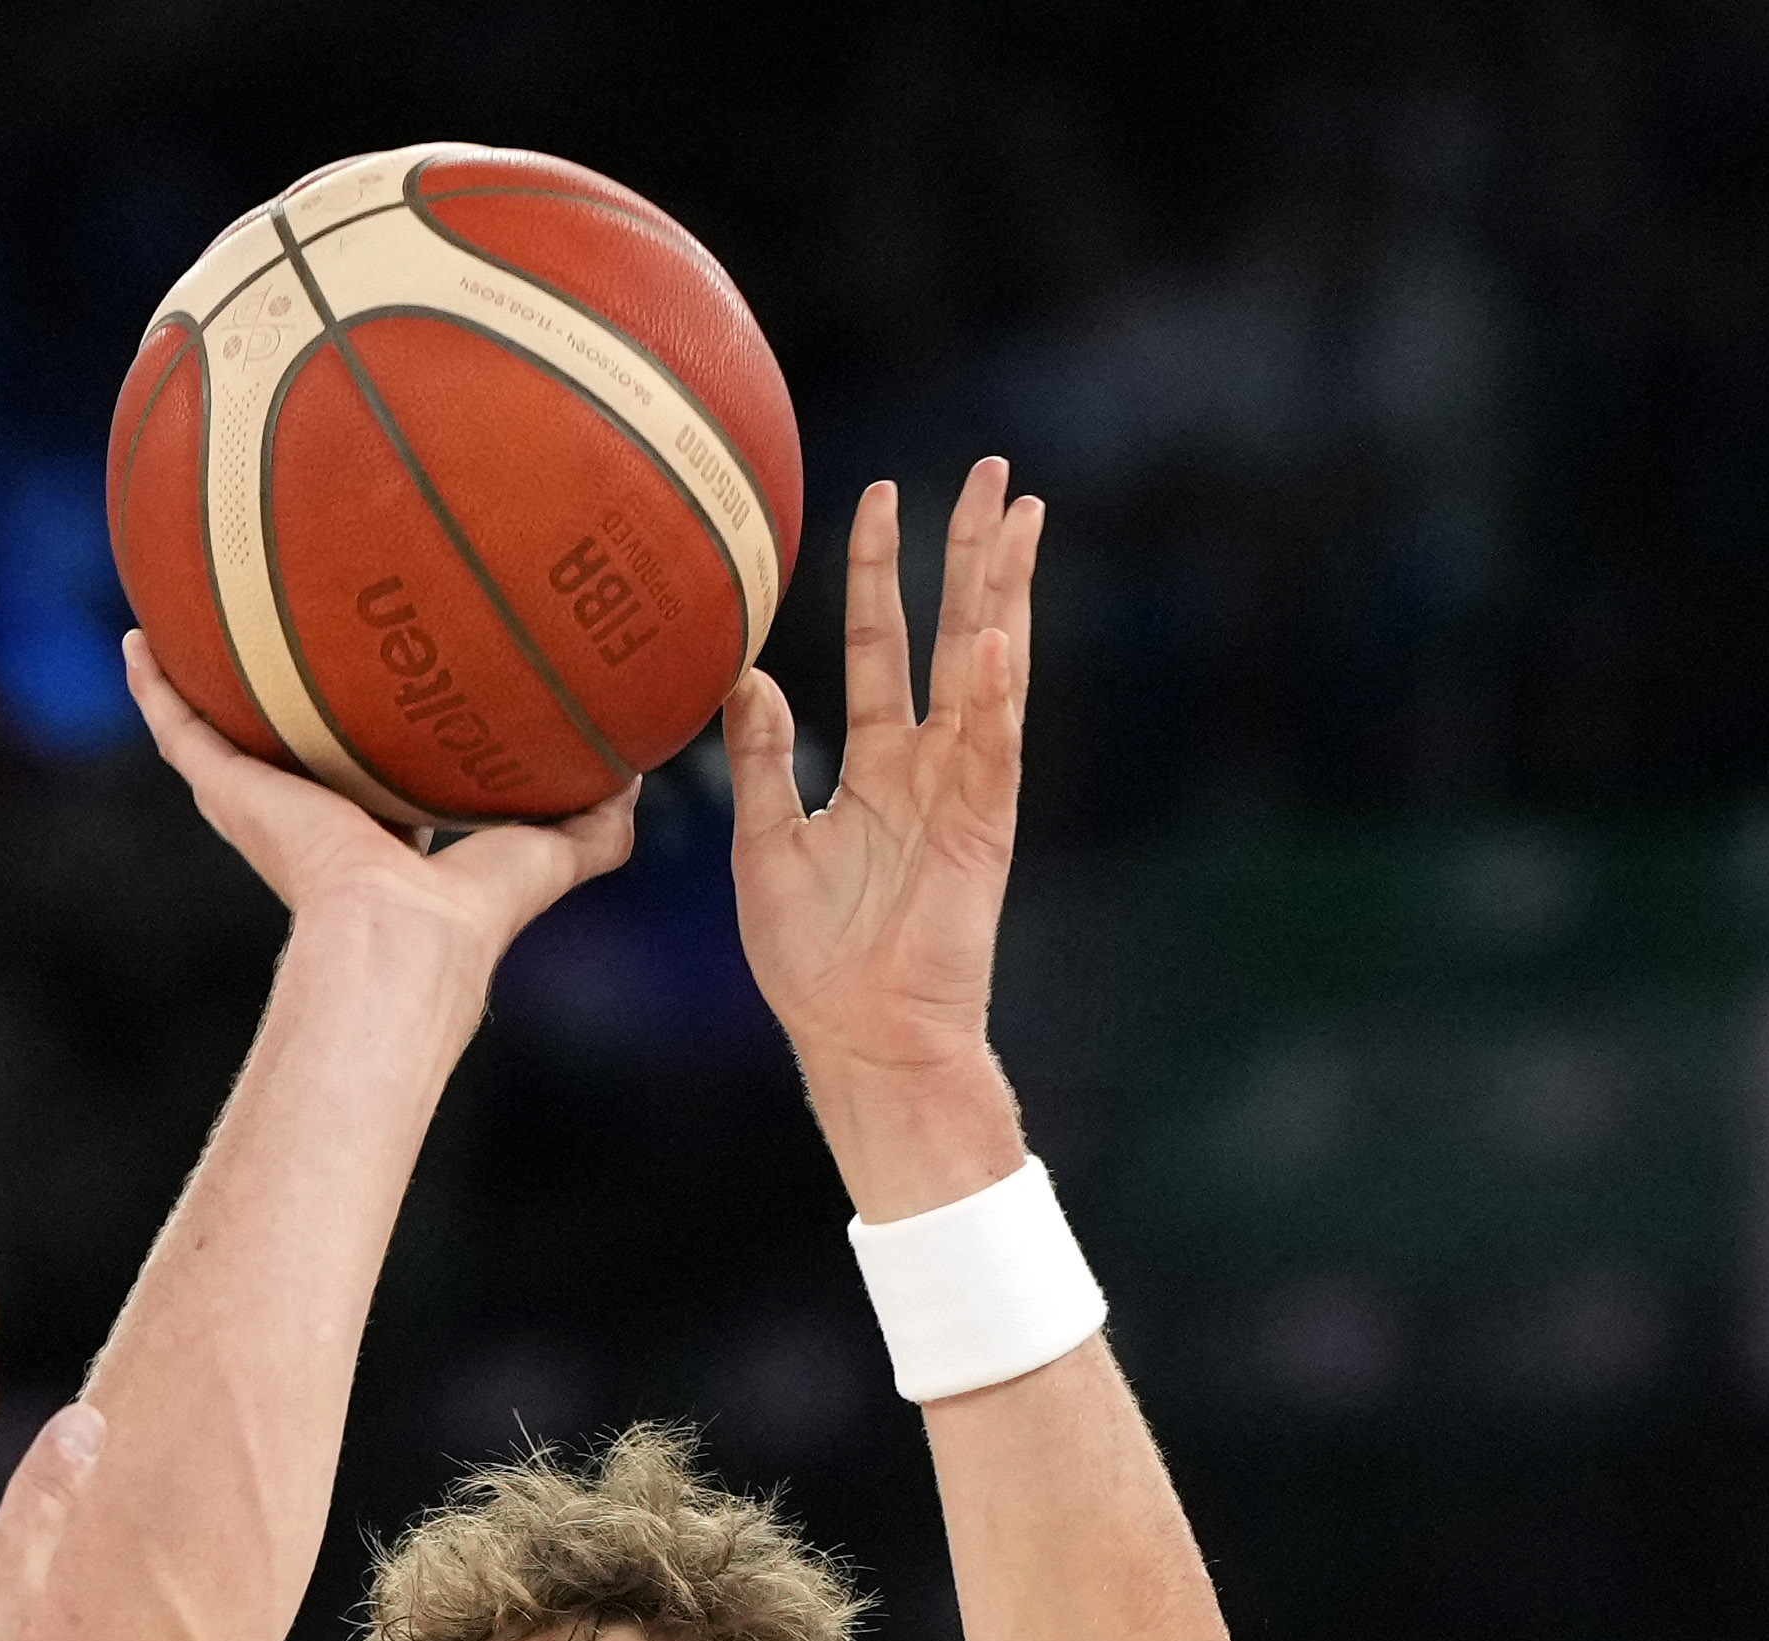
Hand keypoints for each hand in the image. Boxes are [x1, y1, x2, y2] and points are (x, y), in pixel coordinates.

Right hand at [121, 636, 635, 985]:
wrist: (402, 939)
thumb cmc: (476, 912)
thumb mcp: (554, 849)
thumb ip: (598, 820)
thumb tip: (639, 770)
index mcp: (381, 828)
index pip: (371, 769)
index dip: (377, 726)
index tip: (382, 678)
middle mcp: (316, 812)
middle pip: (287, 742)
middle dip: (280, 696)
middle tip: (276, 627)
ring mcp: (264, 802)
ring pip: (220, 729)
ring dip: (200, 679)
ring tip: (184, 616)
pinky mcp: (229, 792)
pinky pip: (178, 729)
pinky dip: (154, 687)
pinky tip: (137, 639)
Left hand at [722, 464, 1040, 1214]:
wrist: (859, 1041)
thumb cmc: (813, 962)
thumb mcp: (765, 846)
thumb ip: (760, 762)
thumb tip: (747, 677)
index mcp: (876, 763)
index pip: (881, 642)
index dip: (879, 571)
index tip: (878, 495)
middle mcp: (928, 763)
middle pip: (955, 631)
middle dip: (972, 552)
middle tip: (990, 471)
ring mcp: (964, 790)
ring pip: (991, 669)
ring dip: (1005, 593)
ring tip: (1021, 515)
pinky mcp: (982, 831)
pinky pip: (992, 752)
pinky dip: (995, 696)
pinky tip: (1000, 636)